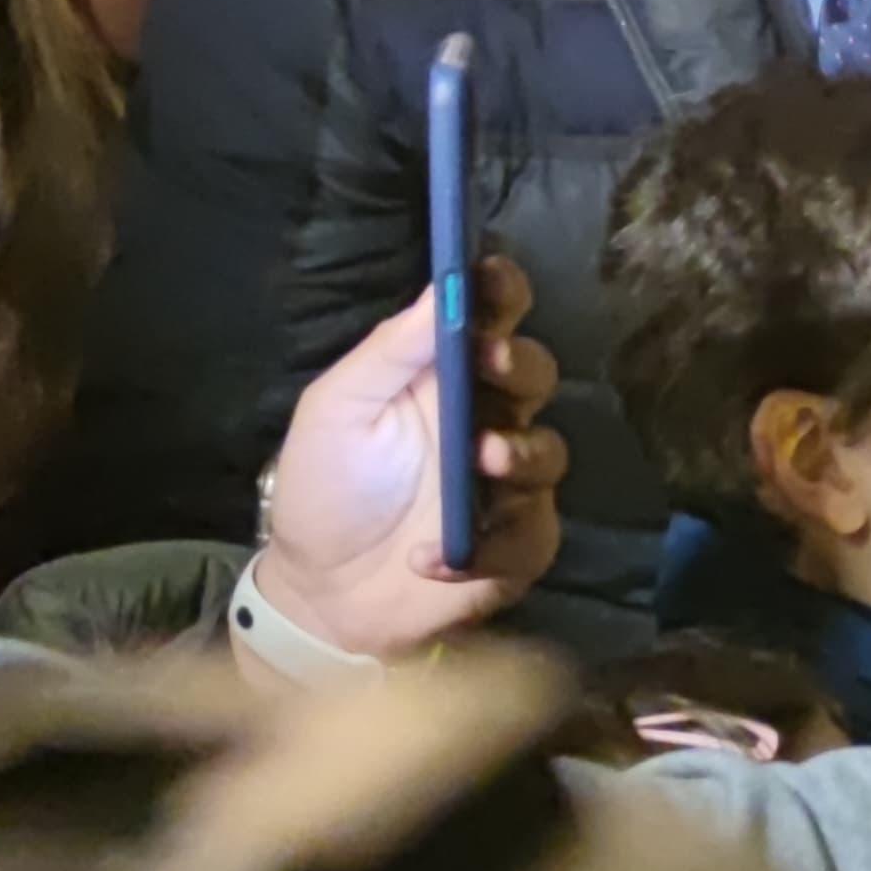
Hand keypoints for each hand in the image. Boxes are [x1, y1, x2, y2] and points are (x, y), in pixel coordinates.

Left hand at [253, 253, 568, 657]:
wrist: (320, 594)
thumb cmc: (327, 489)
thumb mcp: (337, 408)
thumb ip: (390, 351)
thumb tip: (444, 285)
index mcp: (444, 379)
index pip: (491, 320)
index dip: (502, 293)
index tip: (496, 276)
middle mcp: (487, 422)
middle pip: (535, 376)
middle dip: (520, 367)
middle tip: (491, 367)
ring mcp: (509, 486)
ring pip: (550, 452)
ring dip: (521, 453)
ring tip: (481, 461)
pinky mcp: (517, 547)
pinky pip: (528, 536)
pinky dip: (483, 548)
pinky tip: (427, 557)